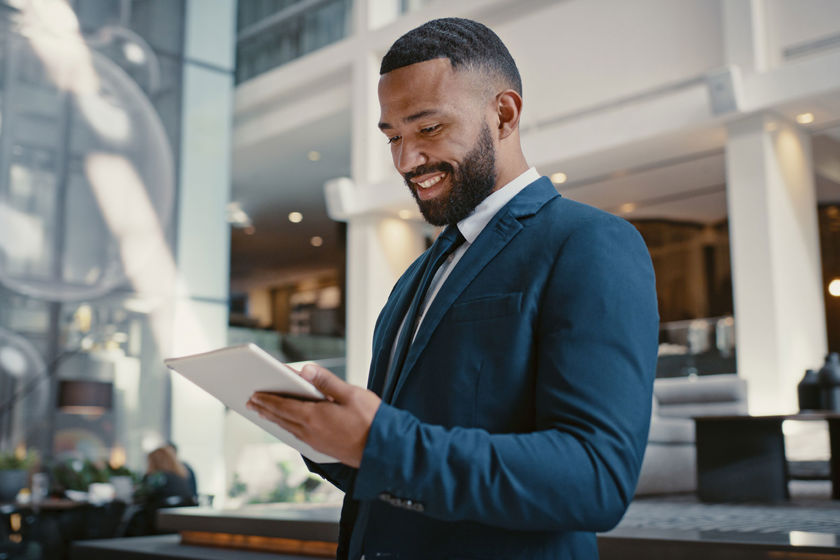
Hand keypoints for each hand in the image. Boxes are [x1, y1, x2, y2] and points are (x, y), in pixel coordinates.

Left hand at [246, 364, 380, 467]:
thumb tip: (306, 369)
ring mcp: (316, 442)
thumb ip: (327, 382)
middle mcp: (310, 431)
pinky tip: (287, 427)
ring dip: (274, 419)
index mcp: (315, 416)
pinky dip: (287, 429)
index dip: (268, 399)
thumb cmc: (372, 420)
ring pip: (288, 429)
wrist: (385, 450)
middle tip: (251, 402)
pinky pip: (297, 437)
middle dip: (265, 409)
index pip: (283, 405)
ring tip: (263, 413)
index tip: (254, 394)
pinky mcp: (323, 449)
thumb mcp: (351, 394)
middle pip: (282, 418)